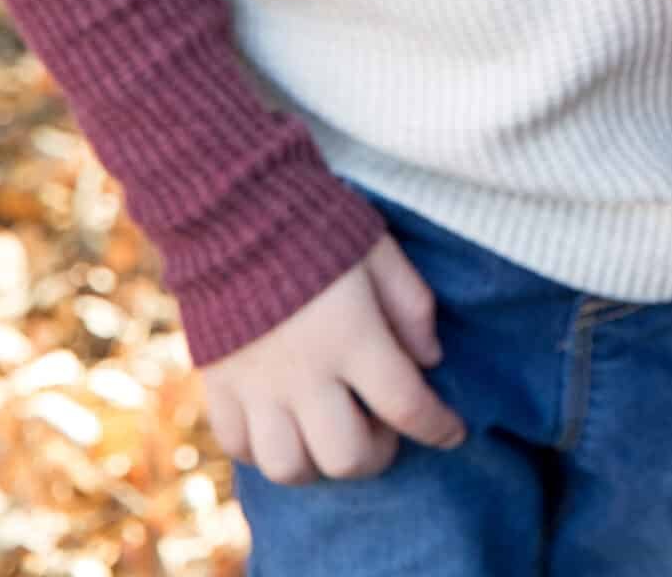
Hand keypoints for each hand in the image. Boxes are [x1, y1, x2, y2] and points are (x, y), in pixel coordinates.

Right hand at [203, 238, 464, 484]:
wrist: (231, 204)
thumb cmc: (316, 221)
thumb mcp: (379, 250)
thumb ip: (411, 306)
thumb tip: (430, 360)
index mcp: (352, 336)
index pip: (407, 405)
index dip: (439, 427)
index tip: (454, 432)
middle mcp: (304, 373)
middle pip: (346, 458)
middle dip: (377, 454)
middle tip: (382, 427)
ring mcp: (255, 385)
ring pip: (288, 467)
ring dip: (318, 462)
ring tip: (329, 432)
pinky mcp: (217, 383)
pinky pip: (238, 447)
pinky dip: (264, 450)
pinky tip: (281, 425)